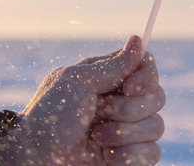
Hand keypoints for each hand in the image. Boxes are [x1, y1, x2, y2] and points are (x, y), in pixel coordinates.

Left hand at [1, 36, 164, 164]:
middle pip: (157, 97)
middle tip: (100, 112)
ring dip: (124, 133)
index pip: (147, 69)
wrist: (36, 159)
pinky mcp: (130, 157)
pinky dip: (128, 156)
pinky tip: (106, 157)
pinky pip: (152, 154)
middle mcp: (123, 103)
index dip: (146, 78)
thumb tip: (138, 40)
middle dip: (129, 108)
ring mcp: (128, 131)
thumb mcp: (78, 82)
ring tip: (97, 138)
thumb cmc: (50, 117)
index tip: (129, 87)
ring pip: (156, 126)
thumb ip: (113, 65)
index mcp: (110, 80)